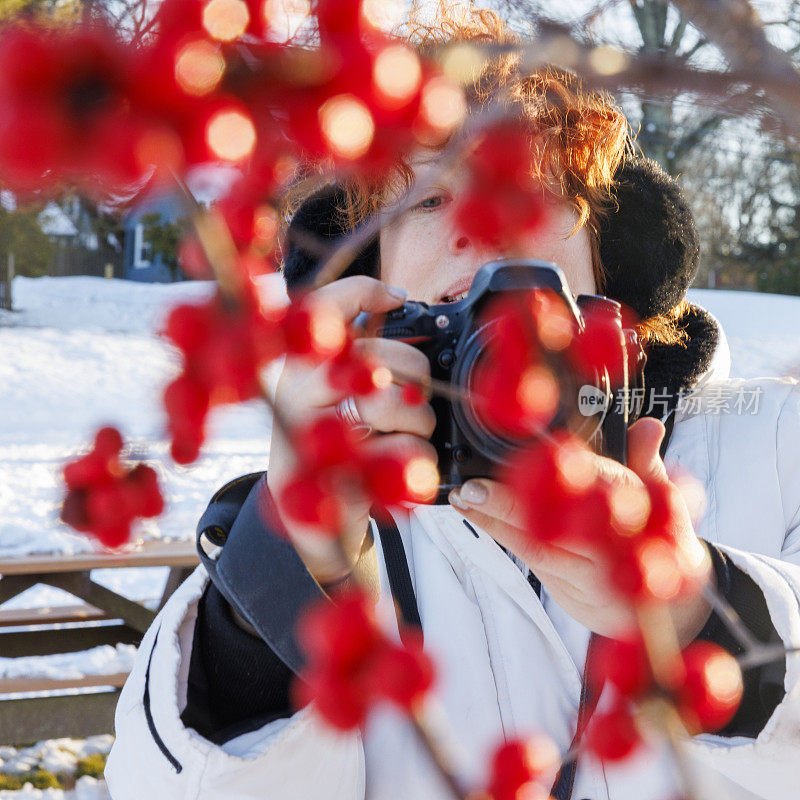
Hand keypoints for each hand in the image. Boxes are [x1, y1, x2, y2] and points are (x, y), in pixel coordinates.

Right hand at [268, 276, 436, 583]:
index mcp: (298, 368)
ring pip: (396, 404)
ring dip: (420, 422)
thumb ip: (354, 349)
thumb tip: (395, 298)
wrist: (307, 513)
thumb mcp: (331, 391)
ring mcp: (318, 436)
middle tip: (415, 398)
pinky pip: (405, 451)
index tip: (398, 297)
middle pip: (381, 357)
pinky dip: (418, 459)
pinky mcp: (343, 477)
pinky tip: (401, 466)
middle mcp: (299, 394)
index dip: (365, 292)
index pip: (325, 308)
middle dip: (417, 377)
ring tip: (408, 434)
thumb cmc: (330, 443)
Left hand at [448, 417, 713, 642]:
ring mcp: (594, 574)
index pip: (602, 488)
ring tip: (463, 497)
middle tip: (475, 487)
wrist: (664, 602)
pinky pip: (531, 561)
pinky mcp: (572, 592)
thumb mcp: (662, 494)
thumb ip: (645, 458)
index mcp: (643, 509)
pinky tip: (474, 515)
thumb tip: (649, 426)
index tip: (537, 462)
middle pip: (561, 525)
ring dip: (495, 521)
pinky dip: (501, 536)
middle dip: (514, 506)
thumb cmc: (651, 534)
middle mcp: (616, 545)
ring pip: (538, 546)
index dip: (565, 476)